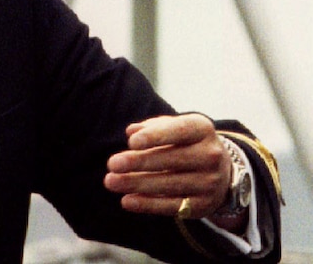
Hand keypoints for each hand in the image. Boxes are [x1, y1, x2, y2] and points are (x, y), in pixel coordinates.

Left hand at [104, 114, 232, 220]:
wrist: (221, 171)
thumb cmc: (186, 143)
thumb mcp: (174, 128)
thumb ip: (152, 127)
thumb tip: (131, 131)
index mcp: (202, 129)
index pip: (179, 131)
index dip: (155, 136)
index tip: (131, 142)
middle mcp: (210, 155)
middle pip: (171, 159)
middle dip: (139, 162)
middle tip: (112, 164)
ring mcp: (209, 182)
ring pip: (169, 184)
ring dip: (137, 184)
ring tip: (111, 181)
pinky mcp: (203, 205)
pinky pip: (172, 206)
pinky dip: (148, 204)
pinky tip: (127, 201)